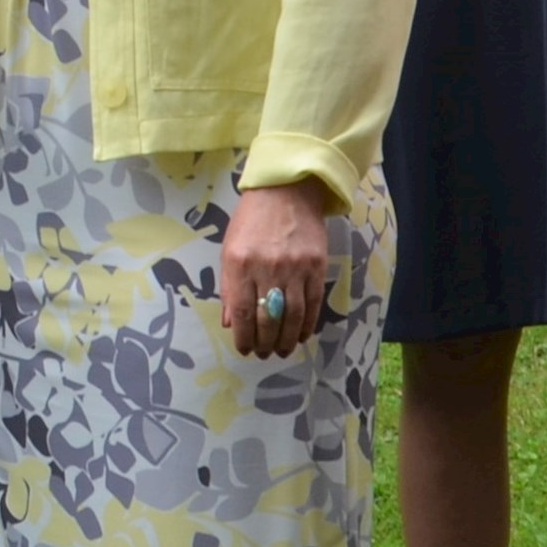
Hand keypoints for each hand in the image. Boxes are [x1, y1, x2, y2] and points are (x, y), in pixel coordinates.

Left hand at [221, 181, 333, 357]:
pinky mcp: (316, 266)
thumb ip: (230, 288)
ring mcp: (294, 268)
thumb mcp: (230, 250)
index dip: (244, 337)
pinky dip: (307, 325)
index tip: (244, 349)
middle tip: (263, 354)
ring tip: (282, 350)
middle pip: (268, 319)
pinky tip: (301, 335)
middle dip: (264, 343)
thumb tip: (231, 323)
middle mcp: (266, 268)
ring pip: (292, 316)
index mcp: (239, 264)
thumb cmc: (251, 221)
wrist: (286, 192)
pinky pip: (313, 304)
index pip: (242, 312)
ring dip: (287, 339)